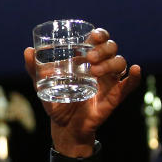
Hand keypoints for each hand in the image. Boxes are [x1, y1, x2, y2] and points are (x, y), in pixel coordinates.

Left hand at [24, 28, 140, 154]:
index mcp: (86, 60)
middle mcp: (100, 67)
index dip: (100, 35)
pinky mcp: (115, 96)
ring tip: (95, 71)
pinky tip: (134, 70)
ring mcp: (109, 81)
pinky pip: (130, 84)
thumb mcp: (42, 86)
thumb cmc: (56, 102)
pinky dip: (135, 77)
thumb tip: (27, 51)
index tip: (93, 36)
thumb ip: (34, 69)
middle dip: (103, 49)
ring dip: (111, 63)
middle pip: (111, 48)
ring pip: (120, 63)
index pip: (99, 41)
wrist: (64, 127)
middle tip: (90, 58)